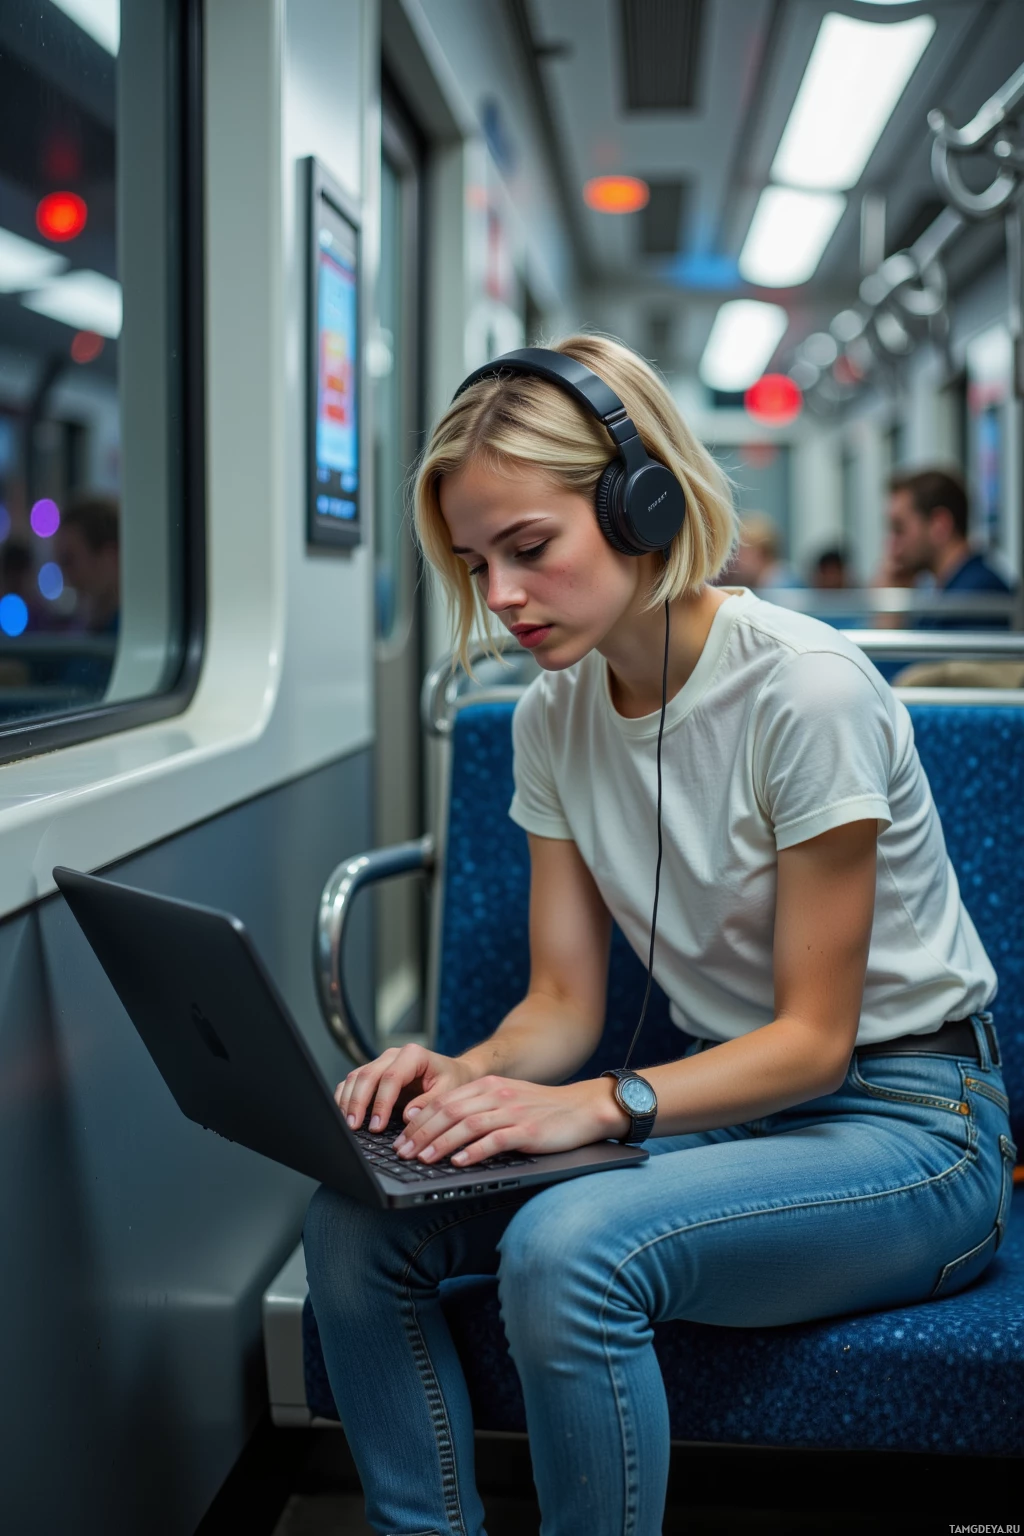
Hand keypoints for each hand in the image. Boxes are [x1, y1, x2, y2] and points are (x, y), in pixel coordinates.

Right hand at [335, 1044, 477, 1131]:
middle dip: (357, 1103)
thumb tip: (408, 1116)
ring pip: (356, 1077)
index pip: (390, 1078)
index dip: (381, 1103)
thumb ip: (430, 1102)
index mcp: (413, 1055)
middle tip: (354, 1128)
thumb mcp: (449, 1091)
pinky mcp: (374, 1073)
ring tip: (348, 1125)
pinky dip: (345, 1097)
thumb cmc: (452, 1080)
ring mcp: (381, 1062)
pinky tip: (344, 1115)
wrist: (453, 1073)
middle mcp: (393, 1055)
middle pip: (367, 1075)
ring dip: (348, 1101)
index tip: (377, 1127)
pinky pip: (353, 1082)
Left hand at [391, 1075, 626, 1167]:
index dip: (418, 1121)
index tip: (401, 1139)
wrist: (583, 1108)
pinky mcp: (527, 1131)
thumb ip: (478, 1110)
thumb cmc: (542, 1110)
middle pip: (449, 1112)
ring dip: (440, 1143)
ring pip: (466, 1125)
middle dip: (421, 1133)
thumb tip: (443, 1132)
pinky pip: (495, 1140)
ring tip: (422, 1159)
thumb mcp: (506, 1100)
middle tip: (402, 1152)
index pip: (443, 1102)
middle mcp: (496, 1095)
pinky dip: (474, 1152)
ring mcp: (511, 1112)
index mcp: (487, 1086)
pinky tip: (459, 1162)